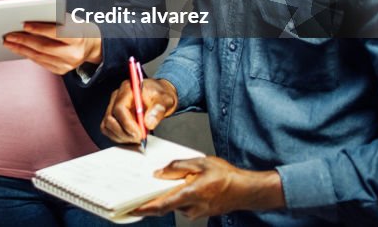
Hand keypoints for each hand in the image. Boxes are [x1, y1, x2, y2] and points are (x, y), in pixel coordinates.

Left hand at [2, 22, 101, 74]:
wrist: (92, 46)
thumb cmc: (77, 28)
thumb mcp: (70, 20)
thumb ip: (53, 20)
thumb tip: (28, 22)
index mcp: (78, 38)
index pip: (56, 33)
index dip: (39, 29)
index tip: (24, 24)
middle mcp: (74, 54)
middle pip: (44, 47)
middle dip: (24, 41)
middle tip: (8, 35)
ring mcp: (67, 65)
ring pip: (39, 57)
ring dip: (21, 49)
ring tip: (8, 42)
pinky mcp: (61, 71)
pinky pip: (41, 62)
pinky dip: (28, 55)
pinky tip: (18, 49)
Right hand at [101, 76, 176, 143]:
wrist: (158, 97)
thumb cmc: (159, 96)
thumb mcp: (165, 100)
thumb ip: (158, 110)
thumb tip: (148, 123)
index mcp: (127, 89)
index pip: (119, 108)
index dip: (128, 124)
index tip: (140, 134)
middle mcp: (116, 98)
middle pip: (110, 119)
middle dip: (125, 133)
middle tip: (140, 138)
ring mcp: (112, 107)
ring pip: (108, 126)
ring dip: (122, 136)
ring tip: (137, 137)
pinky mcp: (113, 117)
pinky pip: (109, 130)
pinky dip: (119, 137)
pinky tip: (131, 138)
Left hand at [131, 157, 283, 219]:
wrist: (245, 190)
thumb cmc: (226, 176)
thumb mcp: (200, 163)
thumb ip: (177, 167)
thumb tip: (159, 173)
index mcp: (190, 194)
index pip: (161, 205)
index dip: (144, 209)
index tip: (132, 209)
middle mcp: (192, 208)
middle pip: (166, 205)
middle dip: (155, 197)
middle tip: (145, 188)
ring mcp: (197, 213)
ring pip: (175, 204)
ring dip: (170, 195)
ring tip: (173, 181)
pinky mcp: (200, 213)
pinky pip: (184, 205)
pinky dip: (179, 197)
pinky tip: (184, 186)